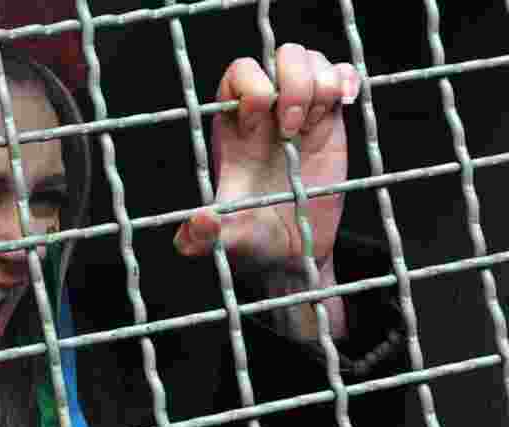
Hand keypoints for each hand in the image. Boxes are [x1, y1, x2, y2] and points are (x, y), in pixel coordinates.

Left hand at [174, 44, 359, 284]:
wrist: (294, 252)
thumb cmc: (255, 241)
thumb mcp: (230, 239)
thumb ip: (207, 236)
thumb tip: (197, 225)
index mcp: (235, 130)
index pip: (238, 74)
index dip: (251, 88)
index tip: (258, 126)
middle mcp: (267, 114)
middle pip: (279, 57)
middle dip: (292, 84)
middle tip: (294, 130)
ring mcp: (300, 113)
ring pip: (311, 60)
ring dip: (320, 84)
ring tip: (315, 127)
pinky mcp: (330, 121)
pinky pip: (342, 74)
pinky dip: (346, 80)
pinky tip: (343, 105)